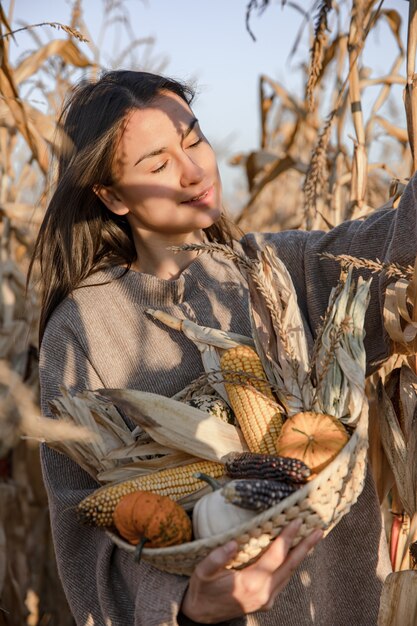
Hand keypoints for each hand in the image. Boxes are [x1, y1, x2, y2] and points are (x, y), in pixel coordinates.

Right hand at [180, 519, 322, 623]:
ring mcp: (267, 599)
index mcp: (251, 582)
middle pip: (290, 565)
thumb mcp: (203, 572)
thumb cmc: (203, 590)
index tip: (297, 521)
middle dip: (305, 546)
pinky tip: (293, 555)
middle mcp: (264, 592)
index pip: (276, 556)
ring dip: (301, 555)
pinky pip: (283, 580)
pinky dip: (291, 565)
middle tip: (319, 530)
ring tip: (311, 538)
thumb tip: (233, 542)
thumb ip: (216, 558)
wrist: (202, 617)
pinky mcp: (267, 602)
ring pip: (289, 574)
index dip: (287, 537)